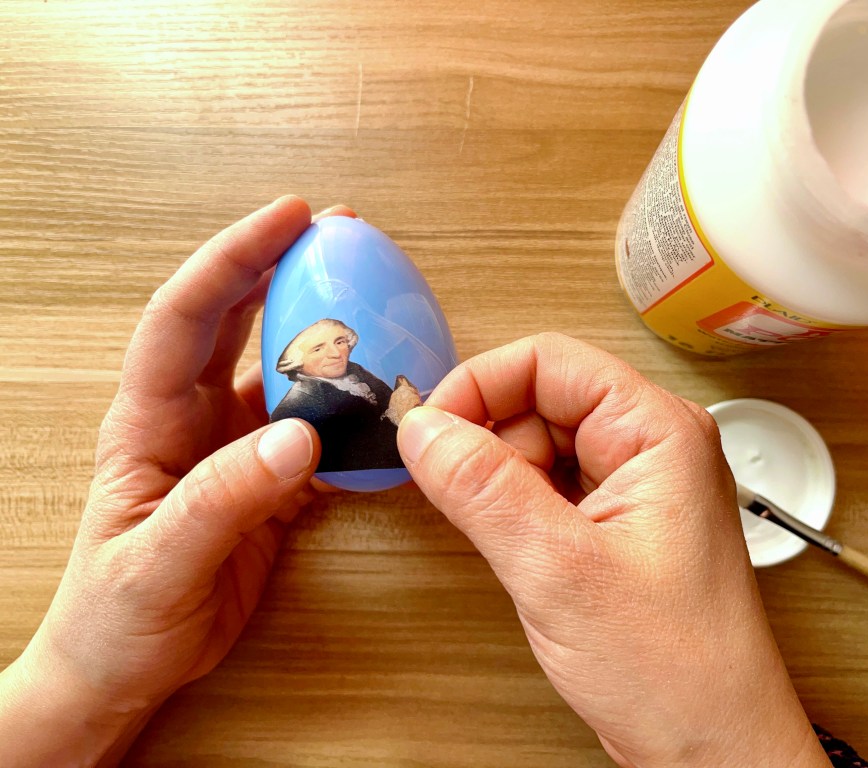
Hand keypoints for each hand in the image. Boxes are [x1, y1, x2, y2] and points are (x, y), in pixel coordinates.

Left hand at [0, 198, 354, 766]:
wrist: (124, 670)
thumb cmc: (115, 618)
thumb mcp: (158, 562)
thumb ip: (223, 499)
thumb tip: (299, 436)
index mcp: (150, 421)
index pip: (187, 317)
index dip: (235, 259)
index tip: (291, 219)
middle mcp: (192, 419)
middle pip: (233, 320)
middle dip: (278, 265)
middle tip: (339, 230)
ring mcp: (232, 447)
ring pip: (280, 368)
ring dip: (322, 330)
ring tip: (374, 298)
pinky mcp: (265, 481)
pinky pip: (314, 428)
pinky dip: (349, 408)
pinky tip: (382, 395)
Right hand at [397, 334, 829, 767]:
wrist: (712, 750)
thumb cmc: (676, 670)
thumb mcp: (559, 570)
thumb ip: (483, 489)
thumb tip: (423, 429)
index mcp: (657, 432)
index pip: (549, 361)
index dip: (480, 385)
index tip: (430, 431)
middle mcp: (649, 448)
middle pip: (538, 398)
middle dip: (489, 442)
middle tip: (463, 499)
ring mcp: (632, 488)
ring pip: (535, 446)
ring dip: (500, 484)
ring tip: (511, 545)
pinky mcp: (613, 526)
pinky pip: (545, 490)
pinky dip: (514, 512)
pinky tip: (520, 554)